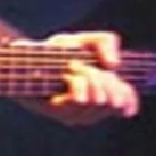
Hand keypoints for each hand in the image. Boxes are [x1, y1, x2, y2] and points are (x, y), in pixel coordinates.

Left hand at [16, 31, 138, 124]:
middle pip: (113, 98)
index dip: (127, 96)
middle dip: (101, 77)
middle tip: (82, 66)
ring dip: (85, 76)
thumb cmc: (58, 52)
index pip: (127, 104)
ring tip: (71, 68)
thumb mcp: (85, 40)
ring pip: (96, 98)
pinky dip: (76, 83)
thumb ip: (106, 42)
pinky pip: (80, 100)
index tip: (119, 81)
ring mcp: (77, 115)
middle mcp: (92, 110)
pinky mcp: (60, 114)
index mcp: (102, 95)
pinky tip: (68, 76)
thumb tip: (114, 65)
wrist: (28, 59)